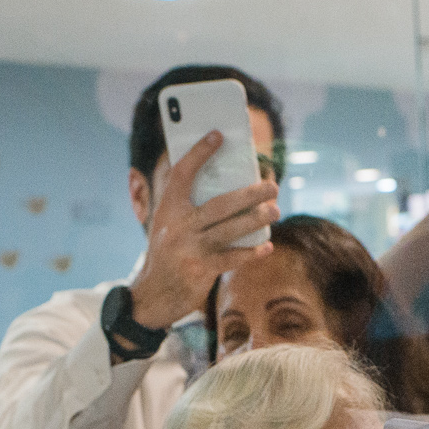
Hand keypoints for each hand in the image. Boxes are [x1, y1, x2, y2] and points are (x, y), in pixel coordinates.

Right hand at [128, 132, 279, 328]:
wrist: (153, 294)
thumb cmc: (168, 253)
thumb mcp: (169, 225)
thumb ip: (189, 207)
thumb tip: (230, 185)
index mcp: (167, 209)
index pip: (182, 173)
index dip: (199, 152)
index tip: (218, 135)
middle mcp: (178, 226)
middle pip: (220, 204)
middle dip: (250, 193)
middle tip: (273, 185)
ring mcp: (190, 249)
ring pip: (230, 229)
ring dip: (257, 219)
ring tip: (275, 210)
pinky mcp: (200, 270)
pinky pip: (232, 258)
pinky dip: (251, 252)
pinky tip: (267, 246)